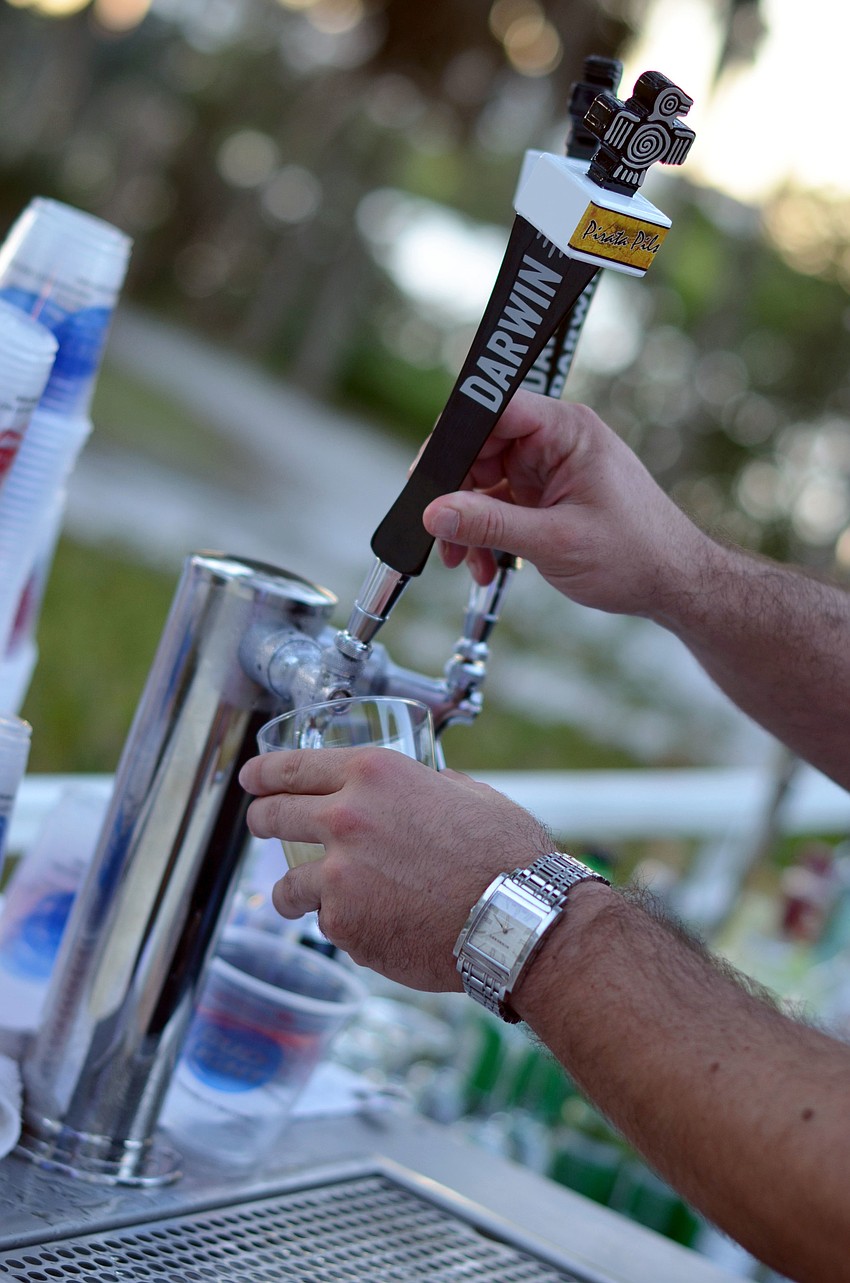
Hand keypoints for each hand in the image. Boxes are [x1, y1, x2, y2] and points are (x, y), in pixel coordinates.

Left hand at [239, 748, 552, 989]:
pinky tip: (373, 927)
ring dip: (291, 892)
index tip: (251, 779)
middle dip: (262, 821)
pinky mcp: (343, 924)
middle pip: (273, 816)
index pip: (294, 767)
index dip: (264, 773)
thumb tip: (418, 792)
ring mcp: (338, 874)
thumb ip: (426, 787)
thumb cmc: (504, 855)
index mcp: (375, 775)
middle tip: (262, 826)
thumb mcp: (467, 794)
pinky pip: (328, 923)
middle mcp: (346, 817)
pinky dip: (343, 926)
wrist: (515, 919)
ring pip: (285, 884)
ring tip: (298, 901)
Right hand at [423, 391, 707, 618]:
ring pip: (483, 481)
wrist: (674, 584)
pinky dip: (486, 535)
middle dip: (456, 495)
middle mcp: (555, 440)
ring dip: (468, 523)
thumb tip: (434, 513)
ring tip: (467, 562)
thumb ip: (490, 525)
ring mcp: (549, 467)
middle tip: (442, 535)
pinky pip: (498, 505)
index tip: (429, 476)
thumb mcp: (555, 542)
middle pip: (480, 448)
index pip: (495, 409)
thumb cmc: (637, 555)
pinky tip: (487, 565)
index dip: (456, 439)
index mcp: (567, 430)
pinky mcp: (545, 494)